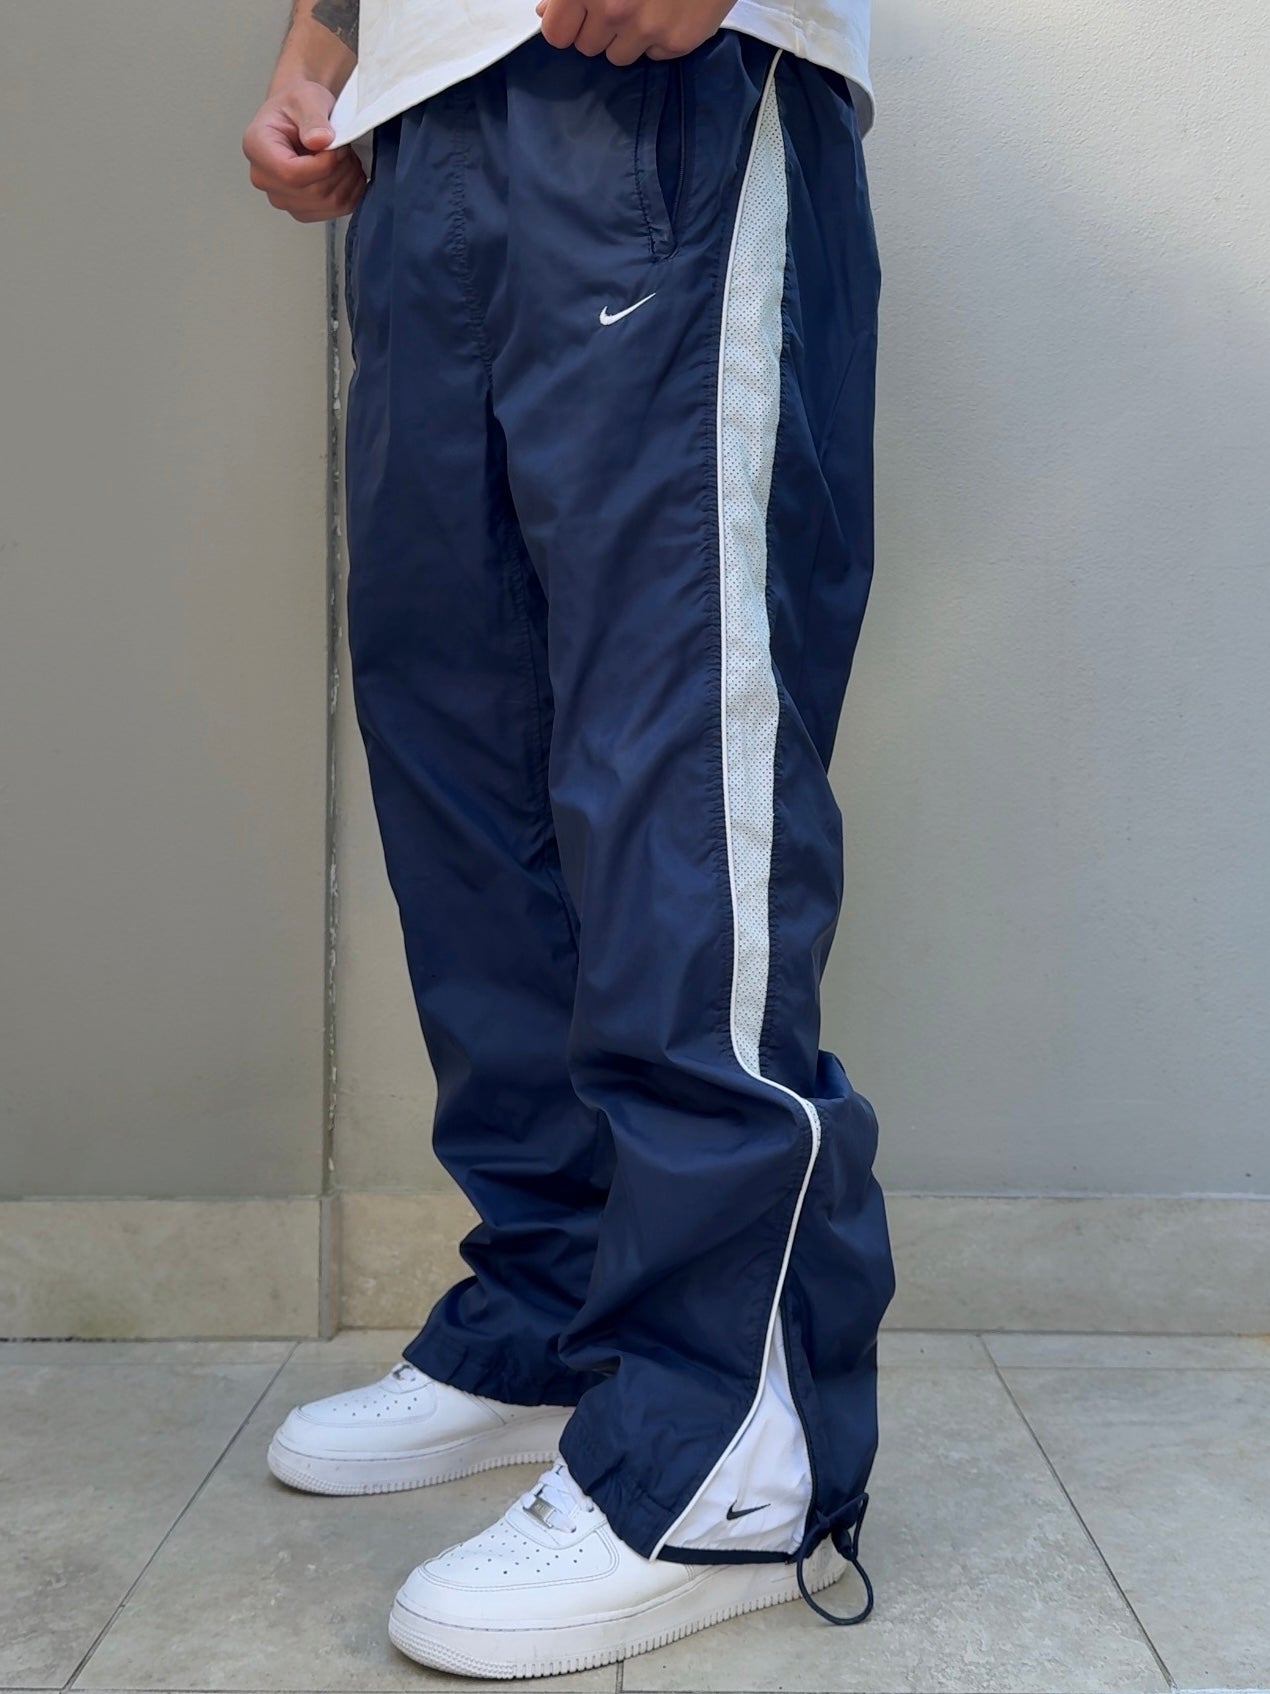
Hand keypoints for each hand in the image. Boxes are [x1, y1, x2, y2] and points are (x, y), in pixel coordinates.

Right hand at [243, 80, 364, 222]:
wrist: (299, 116)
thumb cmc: (296, 106)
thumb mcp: (306, 99)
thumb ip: (313, 118)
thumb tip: (319, 140)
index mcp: (257, 148)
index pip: (290, 173)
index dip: (323, 164)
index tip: (337, 145)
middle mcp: (264, 179)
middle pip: (312, 192)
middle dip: (339, 169)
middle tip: (344, 146)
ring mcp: (283, 199)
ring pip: (327, 204)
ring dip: (348, 179)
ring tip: (345, 155)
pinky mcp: (302, 210)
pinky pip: (336, 210)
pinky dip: (351, 191)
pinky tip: (347, 171)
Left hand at [536, 0, 734, 63]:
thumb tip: (547, 9)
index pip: (555, 33)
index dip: (565, 24)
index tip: (576, 16)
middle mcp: (613, 9)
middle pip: (586, 47)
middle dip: (597, 28)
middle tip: (618, 2)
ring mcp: (645, 29)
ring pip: (617, 57)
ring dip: (626, 37)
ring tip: (644, 6)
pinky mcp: (676, 42)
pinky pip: (653, 55)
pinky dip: (657, 38)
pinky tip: (667, 10)